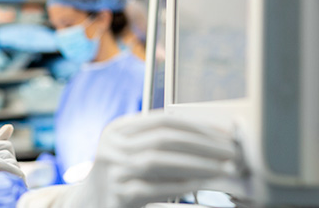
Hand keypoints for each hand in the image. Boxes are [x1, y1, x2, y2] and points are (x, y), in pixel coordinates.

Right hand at [26, 113, 235, 207]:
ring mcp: (112, 171)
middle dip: (203, 144)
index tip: (225, 135)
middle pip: (163, 138)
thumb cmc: (121, 177)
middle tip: (231, 153)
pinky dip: (180, 186)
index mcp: (118, 129)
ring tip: (222, 169)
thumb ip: (159, 141)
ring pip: (158, 161)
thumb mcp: (131, 151)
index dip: (198, 125)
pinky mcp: (118, 196)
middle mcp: (111, 146)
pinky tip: (201, 187)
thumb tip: (212, 137)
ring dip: (196, 164)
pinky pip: (154, 190)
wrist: (87, 205)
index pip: (164, 120)